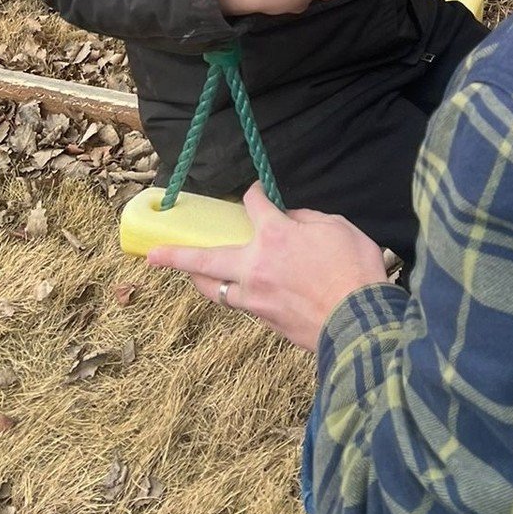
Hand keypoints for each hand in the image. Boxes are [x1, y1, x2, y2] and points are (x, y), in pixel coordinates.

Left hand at [148, 183, 390, 350]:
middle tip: (152, 254)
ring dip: (199, 278)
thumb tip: (291, 220)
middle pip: (206, 258)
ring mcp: (256, 298)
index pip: (254, 205)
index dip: (253, 194)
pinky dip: (231, 293)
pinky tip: (233, 290)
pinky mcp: (265, 321)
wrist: (359, 322)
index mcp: (275, 236)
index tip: (255, 191)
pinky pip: (238, 304)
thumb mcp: (337, 227)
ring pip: (215, 289)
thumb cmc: (354, 269)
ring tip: (189, 273)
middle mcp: (255, 267)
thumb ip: (308, 219)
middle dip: (176, 254)